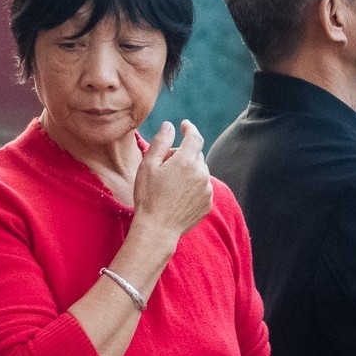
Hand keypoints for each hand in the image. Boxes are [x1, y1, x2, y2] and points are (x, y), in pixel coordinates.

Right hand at [132, 120, 213, 242]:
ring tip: (169, 186)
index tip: (184, 126)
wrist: (157, 229)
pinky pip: (202, 188)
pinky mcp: (207, 203)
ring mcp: (207, 190)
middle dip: (183, 155)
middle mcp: (201, 173)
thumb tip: (170, 126)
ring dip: (188, 172)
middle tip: (164, 166)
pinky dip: (193, 187)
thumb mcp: (148, 166)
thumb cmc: (148, 196)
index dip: (189, 128)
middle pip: (196, 155)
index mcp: (186, 161)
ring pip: (200, 172)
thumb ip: (161, 142)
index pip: (194, 137)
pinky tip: (177, 197)